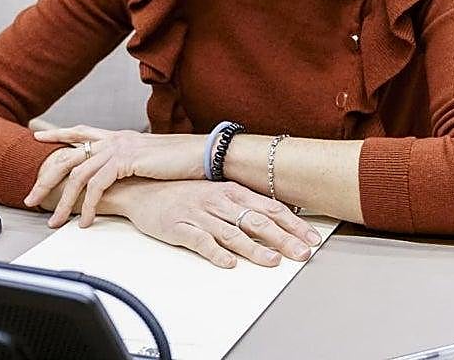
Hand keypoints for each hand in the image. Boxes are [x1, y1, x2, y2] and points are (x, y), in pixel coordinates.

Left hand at [26, 126, 203, 226]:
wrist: (204, 154)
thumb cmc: (183, 161)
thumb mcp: (151, 161)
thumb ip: (133, 164)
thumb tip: (123, 177)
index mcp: (120, 137)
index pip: (81, 131)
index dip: (58, 133)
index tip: (38, 135)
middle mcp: (115, 139)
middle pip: (69, 154)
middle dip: (46, 177)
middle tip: (30, 197)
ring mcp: (119, 148)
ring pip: (78, 174)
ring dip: (63, 201)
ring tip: (54, 220)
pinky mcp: (126, 161)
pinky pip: (97, 185)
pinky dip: (89, 205)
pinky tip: (87, 221)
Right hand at [104, 179, 321, 268]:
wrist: (141, 189)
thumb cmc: (181, 193)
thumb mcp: (216, 193)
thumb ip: (242, 205)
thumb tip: (274, 220)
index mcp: (231, 191)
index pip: (269, 208)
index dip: (293, 224)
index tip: (312, 238)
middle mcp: (218, 200)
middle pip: (256, 221)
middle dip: (283, 238)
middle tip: (302, 253)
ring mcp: (199, 213)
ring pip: (232, 232)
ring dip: (254, 248)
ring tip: (272, 261)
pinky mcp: (179, 227)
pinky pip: (200, 241)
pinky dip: (216, 253)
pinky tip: (228, 263)